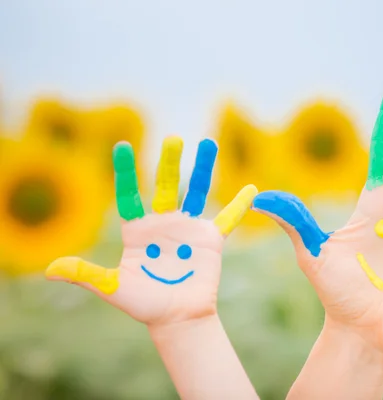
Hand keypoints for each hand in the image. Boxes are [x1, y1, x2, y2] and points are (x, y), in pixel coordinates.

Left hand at [46, 137, 256, 325]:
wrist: (176, 318)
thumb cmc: (143, 304)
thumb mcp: (113, 289)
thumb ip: (88, 275)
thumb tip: (52, 268)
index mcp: (137, 230)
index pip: (130, 195)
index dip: (127, 172)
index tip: (123, 146)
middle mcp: (163, 223)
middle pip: (167, 186)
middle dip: (170, 163)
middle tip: (173, 140)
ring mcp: (188, 229)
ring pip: (198, 192)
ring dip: (204, 169)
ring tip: (208, 143)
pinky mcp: (211, 240)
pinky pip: (227, 219)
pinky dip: (240, 206)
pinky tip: (252, 189)